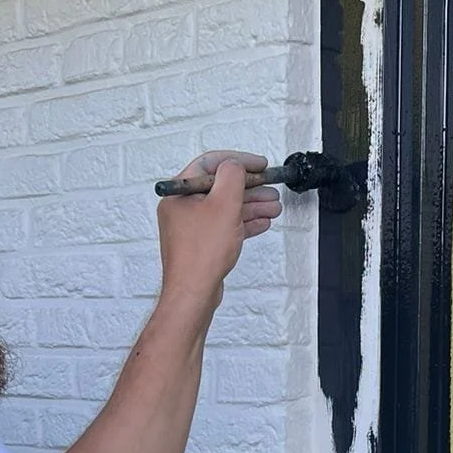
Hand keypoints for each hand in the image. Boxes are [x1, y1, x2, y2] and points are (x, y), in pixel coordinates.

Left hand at [155, 151, 282, 318]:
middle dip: (250, 187)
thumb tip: (235, 164)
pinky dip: (244, 222)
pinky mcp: (201, 243)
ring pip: (225, 208)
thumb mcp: (223, 204)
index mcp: (179, 192)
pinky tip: (261, 222)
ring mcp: (191, 226)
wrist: (193, 292)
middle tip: (270, 188)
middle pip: (220, 187)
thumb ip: (232, 177)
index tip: (259, 164)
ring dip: (252, 205)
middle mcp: (182, 207)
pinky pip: (224, 226)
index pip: (210, 164)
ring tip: (273, 207)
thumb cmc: (201, 254)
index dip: (238, 160)